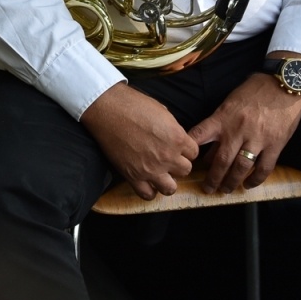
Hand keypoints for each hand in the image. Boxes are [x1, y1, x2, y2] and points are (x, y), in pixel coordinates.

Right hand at [80, 83, 197, 199]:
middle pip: (185, 170)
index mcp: (177, 138)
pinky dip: (149, 191)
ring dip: (167, 181)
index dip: (185, 150)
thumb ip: (173, 128)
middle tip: (166, 159)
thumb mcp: (161, 111)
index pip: (194, 153)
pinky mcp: (133, 175)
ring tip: (158, 174)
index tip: (176, 148)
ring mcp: (150, 169)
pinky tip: (145, 182)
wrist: (106, 109)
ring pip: (171, 188)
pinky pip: (147, 194)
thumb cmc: (132, 105)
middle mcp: (167, 156)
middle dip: (177, 164)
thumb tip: (174, 136)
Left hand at [188, 64, 300, 193]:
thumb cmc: (253, 91)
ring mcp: (257, 139)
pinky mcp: (275, 144)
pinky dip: (256, 179)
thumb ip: (219, 121)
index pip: (199, 135)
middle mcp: (236, 131)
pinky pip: (264, 167)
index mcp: (222, 118)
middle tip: (207, 189)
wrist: (282, 84)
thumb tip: (209, 142)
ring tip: (225, 190)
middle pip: (220, 160)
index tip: (184, 162)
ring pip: (241, 167)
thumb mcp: (229, 102)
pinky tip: (248, 185)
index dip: (189, 150)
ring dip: (231, 181)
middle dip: (212, 177)